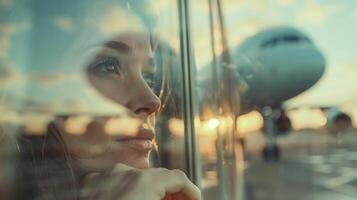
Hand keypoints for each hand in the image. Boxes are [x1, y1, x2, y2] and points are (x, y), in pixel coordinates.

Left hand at [81, 163, 200, 199]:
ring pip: (138, 177)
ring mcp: (106, 177)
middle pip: (158, 176)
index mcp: (143, 181)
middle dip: (172, 192)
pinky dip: (130, 190)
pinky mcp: (92, 185)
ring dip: (152, 190)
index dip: (191, 191)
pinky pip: (117, 182)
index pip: (178, 178)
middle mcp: (123, 172)